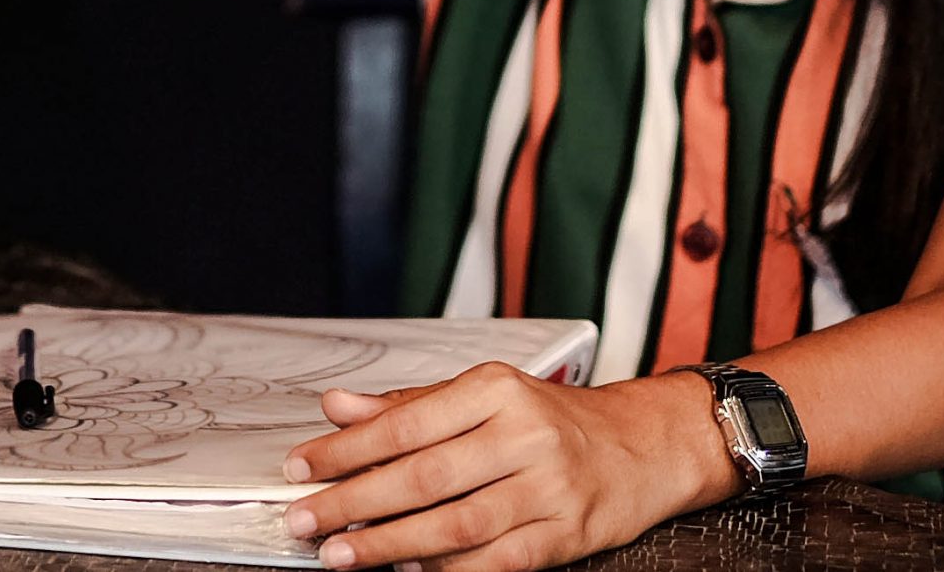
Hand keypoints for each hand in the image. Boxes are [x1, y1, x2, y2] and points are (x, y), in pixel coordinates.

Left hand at [279, 364, 733, 570]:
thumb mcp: (483, 395)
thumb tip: (336, 408)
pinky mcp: (565, 534)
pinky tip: (410, 570)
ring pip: (455, 523)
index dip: (346, 450)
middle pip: (424, 475)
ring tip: (343, 556)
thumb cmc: (553, 420)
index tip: (301, 469)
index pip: (406, 422)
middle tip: (306, 521)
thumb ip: (408, 406)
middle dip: (355, 503)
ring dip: (390, 544)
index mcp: (497, 390)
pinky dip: (448, 571)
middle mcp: (524, 433)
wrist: (642, 446)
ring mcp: (548, 487)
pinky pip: (495, 560)